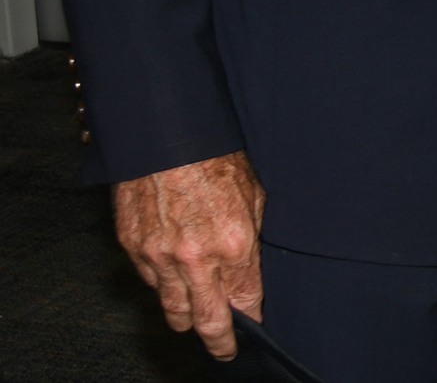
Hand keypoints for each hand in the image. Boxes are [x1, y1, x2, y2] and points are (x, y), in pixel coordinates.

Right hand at [113, 150, 263, 358]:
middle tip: (225, 351)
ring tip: (197, 324)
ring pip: (172, 308)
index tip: (252, 327)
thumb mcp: (254, 196)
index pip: (244, 301)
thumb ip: (250, 239)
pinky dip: (162, 285)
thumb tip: (248, 271)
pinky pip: (149, 282)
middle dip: (218, 341)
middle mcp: (195, 259)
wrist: (167, 136)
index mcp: (234, 245)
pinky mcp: (133, 248)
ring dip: (186, 318)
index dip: (249, 318)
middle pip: (205, 320)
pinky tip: (172, 280)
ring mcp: (159, 257)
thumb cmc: (217, 158)